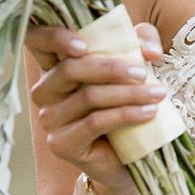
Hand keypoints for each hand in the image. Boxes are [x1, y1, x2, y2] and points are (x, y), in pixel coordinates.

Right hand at [25, 20, 165, 194]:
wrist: (128, 157)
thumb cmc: (127, 103)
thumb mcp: (135, 64)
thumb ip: (141, 43)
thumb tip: (150, 51)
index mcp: (56, 65)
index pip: (37, 40)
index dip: (53, 36)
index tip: (84, 44)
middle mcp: (46, 91)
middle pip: (69, 69)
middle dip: (111, 68)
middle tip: (143, 73)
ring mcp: (50, 119)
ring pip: (87, 96)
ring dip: (128, 93)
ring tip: (157, 94)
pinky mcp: (61, 144)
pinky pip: (94, 123)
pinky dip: (126, 114)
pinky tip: (149, 112)